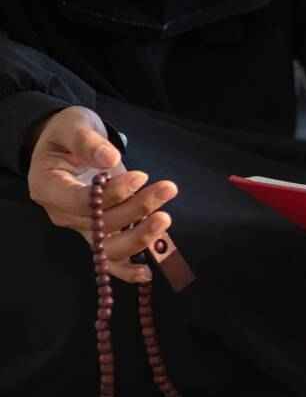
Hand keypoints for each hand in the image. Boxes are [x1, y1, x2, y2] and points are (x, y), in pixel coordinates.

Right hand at [27, 106, 177, 282]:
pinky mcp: (99, 234)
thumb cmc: (69, 133)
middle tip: (167, 189)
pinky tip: (148, 271)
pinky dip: (128, 269)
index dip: (114, 193)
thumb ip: (89, 141)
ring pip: (108, 248)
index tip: (140, 176)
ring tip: (165, 218)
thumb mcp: (74, 125)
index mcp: (48, 187)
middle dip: (137, 210)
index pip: (81, 202)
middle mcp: (62, 214)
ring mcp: (80, 228)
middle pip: (100, 225)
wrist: (70, 143)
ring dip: (140, 236)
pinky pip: (111, 260)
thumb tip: (109, 159)